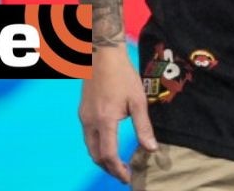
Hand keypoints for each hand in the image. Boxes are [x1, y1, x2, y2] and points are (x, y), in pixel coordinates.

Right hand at [80, 46, 156, 182]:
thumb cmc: (123, 75)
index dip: (118, 170)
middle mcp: (90, 122)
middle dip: (109, 168)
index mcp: (105, 120)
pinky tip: (109, 145)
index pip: (108, 155)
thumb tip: (151, 149)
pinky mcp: (82, 112)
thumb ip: (143, 127)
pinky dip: (98, 147)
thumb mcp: (138, 100)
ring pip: (90, 147)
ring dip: (102, 159)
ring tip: (118, 164)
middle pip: (96, 156)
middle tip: (124, 174)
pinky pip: (88, 137)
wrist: (103, 56)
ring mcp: (84, 117)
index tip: (128, 177)